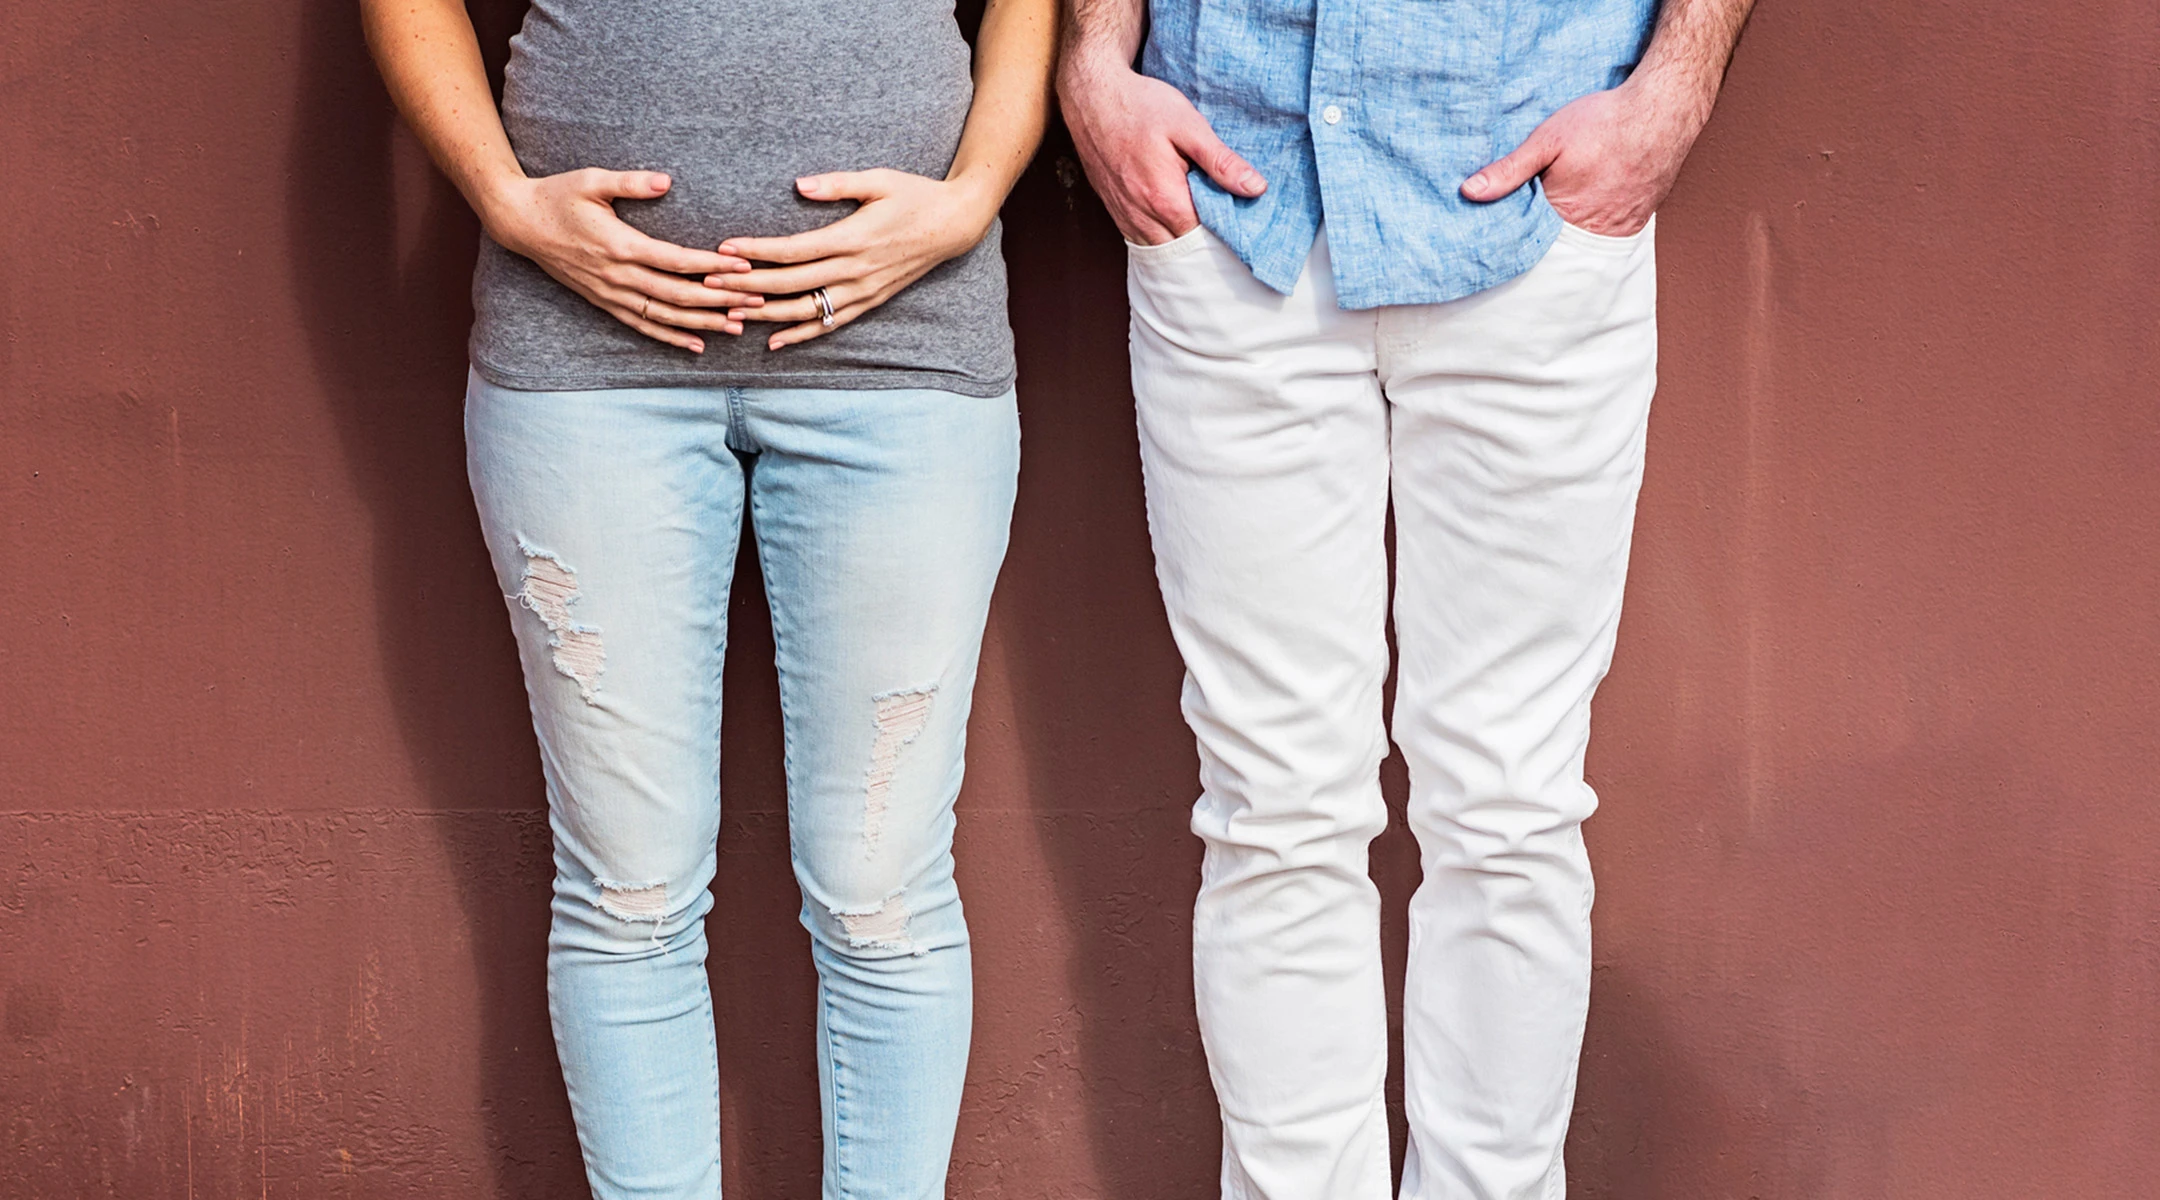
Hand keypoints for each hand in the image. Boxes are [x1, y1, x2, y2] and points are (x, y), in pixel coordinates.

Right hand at [482, 168, 763, 352]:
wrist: (520, 222)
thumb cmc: (558, 195)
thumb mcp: (591, 180)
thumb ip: (629, 182)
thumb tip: (666, 182)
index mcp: (619, 245)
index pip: (675, 261)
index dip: (712, 266)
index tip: (745, 267)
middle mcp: (617, 276)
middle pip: (677, 295)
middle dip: (720, 300)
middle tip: (757, 300)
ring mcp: (610, 293)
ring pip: (664, 317)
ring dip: (703, 323)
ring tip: (738, 326)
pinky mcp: (604, 302)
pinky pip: (642, 326)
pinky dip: (671, 337)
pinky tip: (698, 344)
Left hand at [701, 169, 998, 350]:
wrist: (954, 224)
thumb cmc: (914, 195)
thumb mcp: (878, 179)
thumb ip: (838, 183)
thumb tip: (799, 186)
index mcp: (852, 237)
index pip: (793, 249)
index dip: (756, 251)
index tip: (724, 250)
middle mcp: (855, 270)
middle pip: (791, 283)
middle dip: (747, 286)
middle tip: (709, 284)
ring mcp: (863, 291)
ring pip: (806, 311)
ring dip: (766, 315)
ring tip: (730, 315)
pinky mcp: (870, 301)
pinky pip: (830, 324)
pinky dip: (801, 335)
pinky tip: (774, 341)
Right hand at [1057, 56, 1264, 245]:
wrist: (1092, 96)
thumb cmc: (1141, 105)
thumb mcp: (1189, 126)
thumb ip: (1221, 162)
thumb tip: (1255, 188)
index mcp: (1166, 199)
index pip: (1205, 237)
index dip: (1225, 232)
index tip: (1240, 219)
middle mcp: (1142, 216)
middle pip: (1183, 250)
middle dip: (1205, 243)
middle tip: (1225, 223)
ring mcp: (1124, 216)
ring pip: (1160, 250)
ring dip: (1182, 243)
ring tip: (1202, 225)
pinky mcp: (1114, 210)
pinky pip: (1141, 239)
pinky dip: (1161, 238)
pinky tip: (1174, 222)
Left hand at [1460, 72, 1714, 236]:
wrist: (1662, 111)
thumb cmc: (1604, 122)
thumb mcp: (1547, 140)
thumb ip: (1509, 170)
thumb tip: (1469, 192)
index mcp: (1563, 215)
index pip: (1527, 241)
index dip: (1512, 235)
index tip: (1494, 231)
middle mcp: (1592, 231)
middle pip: (1555, 246)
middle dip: (1538, 239)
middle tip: (1520, 228)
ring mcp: (1617, 229)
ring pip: (1581, 242)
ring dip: (1566, 235)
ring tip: (1556, 217)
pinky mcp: (1636, 223)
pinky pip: (1606, 236)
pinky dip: (1591, 229)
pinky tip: (1583, 213)